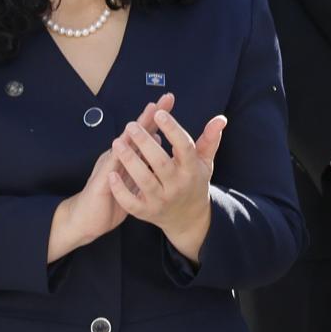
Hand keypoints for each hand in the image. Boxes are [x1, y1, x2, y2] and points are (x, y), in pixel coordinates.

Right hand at [47, 95, 175, 261]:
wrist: (86, 219)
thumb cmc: (110, 197)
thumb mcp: (131, 177)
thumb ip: (142, 159)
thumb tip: (156, 139)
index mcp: (127, 156)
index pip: (145, 132)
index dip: (156, 117)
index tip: (170, 100)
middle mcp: (117, 157)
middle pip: (134, 134)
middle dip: (148, 117)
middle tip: (161, 100)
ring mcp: (107, 168)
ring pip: (121, 148)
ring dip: (131, 133)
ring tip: (142, 118)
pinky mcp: (100, 183)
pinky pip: (108, 170)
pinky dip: (114, 158)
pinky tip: (119, 147)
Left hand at [109, 95, 225, 263]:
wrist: (188, 218)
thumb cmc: (194, 181)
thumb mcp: (205, 161)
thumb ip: (210, 139)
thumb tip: (220, 118)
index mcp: (192, 170)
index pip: (184, 147)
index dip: (172, 130)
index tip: (159, 113)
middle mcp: (178, 185)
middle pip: (161, 163)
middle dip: (145, 143)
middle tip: (131, 125)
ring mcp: (161, 200)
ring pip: (144, 181)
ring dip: (130, 161)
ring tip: (117, 142)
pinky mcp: (146, 212)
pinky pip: (131, 202)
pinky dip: (120, 190)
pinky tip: (110, 174)